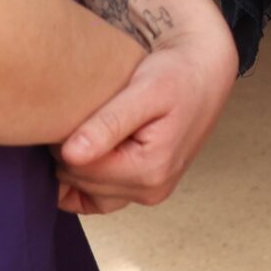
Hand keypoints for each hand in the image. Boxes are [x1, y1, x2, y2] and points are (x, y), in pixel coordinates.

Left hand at [54, 25, 235, 214]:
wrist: (205, 71)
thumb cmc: (177, 74)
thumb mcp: (145, 90)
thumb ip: (109, 123)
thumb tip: (71, 155)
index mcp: (151, 168)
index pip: (79, 168)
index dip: (65, 139)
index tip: (74, 109)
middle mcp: (152, 190)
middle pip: (81, 181)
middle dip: (71, 150)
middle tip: (84, 113)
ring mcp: (150, 192)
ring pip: (86, 190)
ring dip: (79, 162)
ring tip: (93, 126)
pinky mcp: (145, 188)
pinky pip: (99, 199)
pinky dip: (84, 182)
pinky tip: (89, 151)